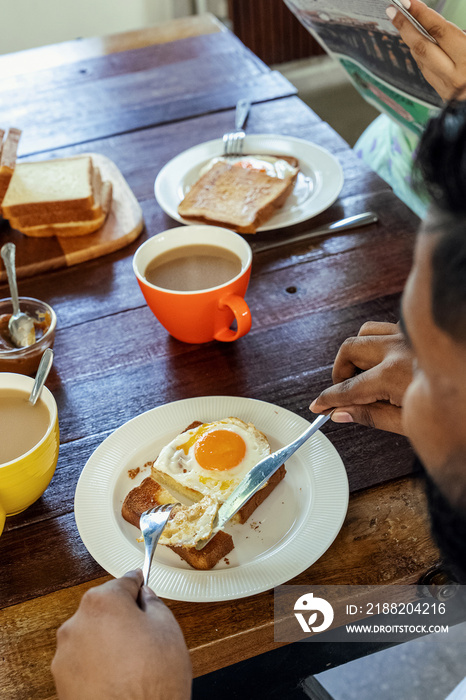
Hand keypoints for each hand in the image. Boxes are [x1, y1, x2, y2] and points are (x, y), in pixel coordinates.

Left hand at [51, 569, 191, 699]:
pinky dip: (97, 665)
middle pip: (105, 608)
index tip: (142, 585)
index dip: (138, 585)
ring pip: (92, 635)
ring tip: (133, 664)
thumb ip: (154, 603)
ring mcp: (66, 653)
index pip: (124, 581)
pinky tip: (118, 679)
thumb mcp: (168, 629)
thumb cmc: (152, 682)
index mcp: (103, 602)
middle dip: (123, 617)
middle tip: (146, 635)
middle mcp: (77, 623)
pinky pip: (83, 661)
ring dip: (108, 641)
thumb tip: (145, 598)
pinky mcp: (61, 680)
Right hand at [310, 321, 412, 433]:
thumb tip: (340, 413)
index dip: (328, 399)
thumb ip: (371, 416)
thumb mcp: (408, 423)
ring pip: (365, 332)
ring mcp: (409, 336)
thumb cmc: (449, 413)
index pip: (349, 388)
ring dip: (357, 352)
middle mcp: (398, 348)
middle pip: (349, 350)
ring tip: (363, 374)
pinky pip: (386, 328)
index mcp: (394, 373)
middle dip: (340, 371)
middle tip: (344, 391)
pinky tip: (384, 362)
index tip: (318, 406)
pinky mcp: (418, 333)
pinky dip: (377, 342)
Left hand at [387, 0, 465, 99]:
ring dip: (411, 41)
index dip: (422, 15)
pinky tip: (418, 46)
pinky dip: (421, 56)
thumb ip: (462, 37)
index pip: (439, 32)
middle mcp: (454, 76)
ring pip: (422, 61)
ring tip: (403, 23)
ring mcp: (447, 88)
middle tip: (393, 11)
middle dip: (405, 27)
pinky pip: (427, 72)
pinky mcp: (444, 96)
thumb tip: (439, 26)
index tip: (409, 2)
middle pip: (422, 47)